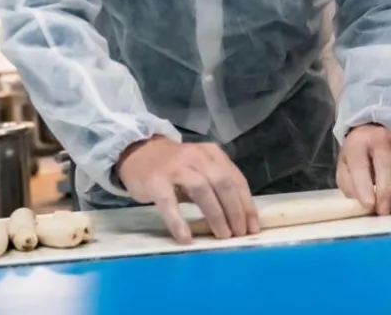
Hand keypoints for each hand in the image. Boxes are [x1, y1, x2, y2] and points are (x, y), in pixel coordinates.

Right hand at [116, 136, 258, 244]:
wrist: (137, 152)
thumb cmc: (174, 166)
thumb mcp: (199, 168)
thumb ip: (217, 185)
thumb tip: (239, 217)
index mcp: (211, 154)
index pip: (235, 179)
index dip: (246, 204)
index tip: (253, 227)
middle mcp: (197, 157)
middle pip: (223, 183)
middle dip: (235, 211)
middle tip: (239, 234)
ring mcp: (176, 167)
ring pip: (202, 190)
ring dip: (216, 215)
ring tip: (222, 236)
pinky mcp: (156, 181)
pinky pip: (169, 203)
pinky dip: (179, 222)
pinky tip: (186, 238)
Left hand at [336, 124, 390, 215]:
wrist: (372, 132)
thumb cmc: (357, 155)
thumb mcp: (345, 168)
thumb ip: (350, 185)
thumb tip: (364, 204)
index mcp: (357, 143)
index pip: (360, 164)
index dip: (364, 186)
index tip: (369, 205)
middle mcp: (380, 138)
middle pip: (386, 165)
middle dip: (385, 192)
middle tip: (383, 213)